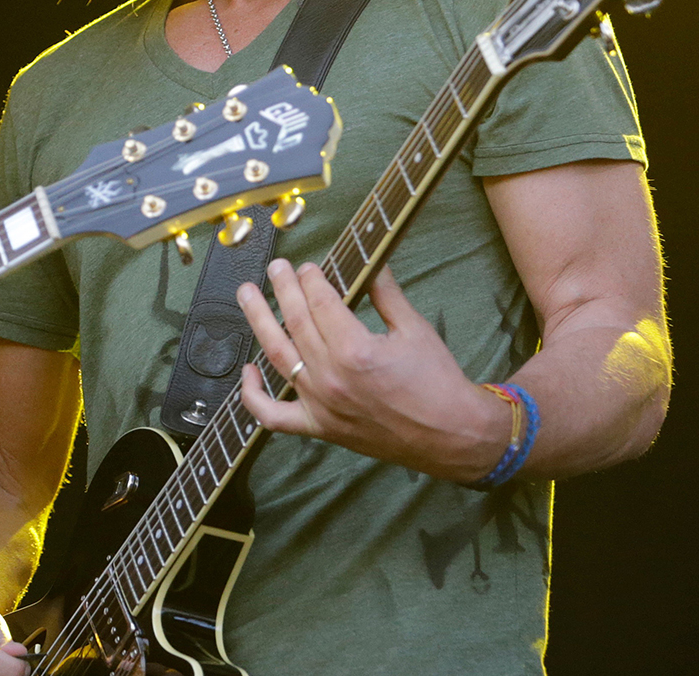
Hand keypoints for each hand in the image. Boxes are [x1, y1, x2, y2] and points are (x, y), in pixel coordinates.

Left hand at [236, 260, 508, 480]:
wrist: (452, 435)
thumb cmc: (437, 381)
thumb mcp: (415, 329)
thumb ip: (385, 294)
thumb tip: (371, 262)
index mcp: (356, 350)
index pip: (320, 303)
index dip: (310, 280)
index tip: (306, 266)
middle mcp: (332, 377)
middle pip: (296, 322)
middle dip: (283, 289)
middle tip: (275, 267)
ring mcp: (321, 404)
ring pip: (278, 356)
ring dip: (258, 321)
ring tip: (247, 295)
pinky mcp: (319, 427)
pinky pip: (273, 416)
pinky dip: (253, 396)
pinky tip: (248, 371)